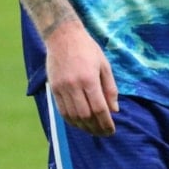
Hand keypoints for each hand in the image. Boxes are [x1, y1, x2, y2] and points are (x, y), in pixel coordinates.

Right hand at [45, 19, 119, 136]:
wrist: (62, 35)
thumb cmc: (87, 48)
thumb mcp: (104, 64)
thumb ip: (110, 88)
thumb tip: (114, 110)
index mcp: (89, 78)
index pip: (99, 108)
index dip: (106, 123)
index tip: (111, 130)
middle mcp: (74, 85)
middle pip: (86, 116)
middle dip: (96, 128)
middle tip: (103, 133)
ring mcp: (62, 88)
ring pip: (73, 116)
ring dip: (83, 127)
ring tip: (92, 130)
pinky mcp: (54, 88)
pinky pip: (62, 111)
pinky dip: (71, 121)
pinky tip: (79, 123)